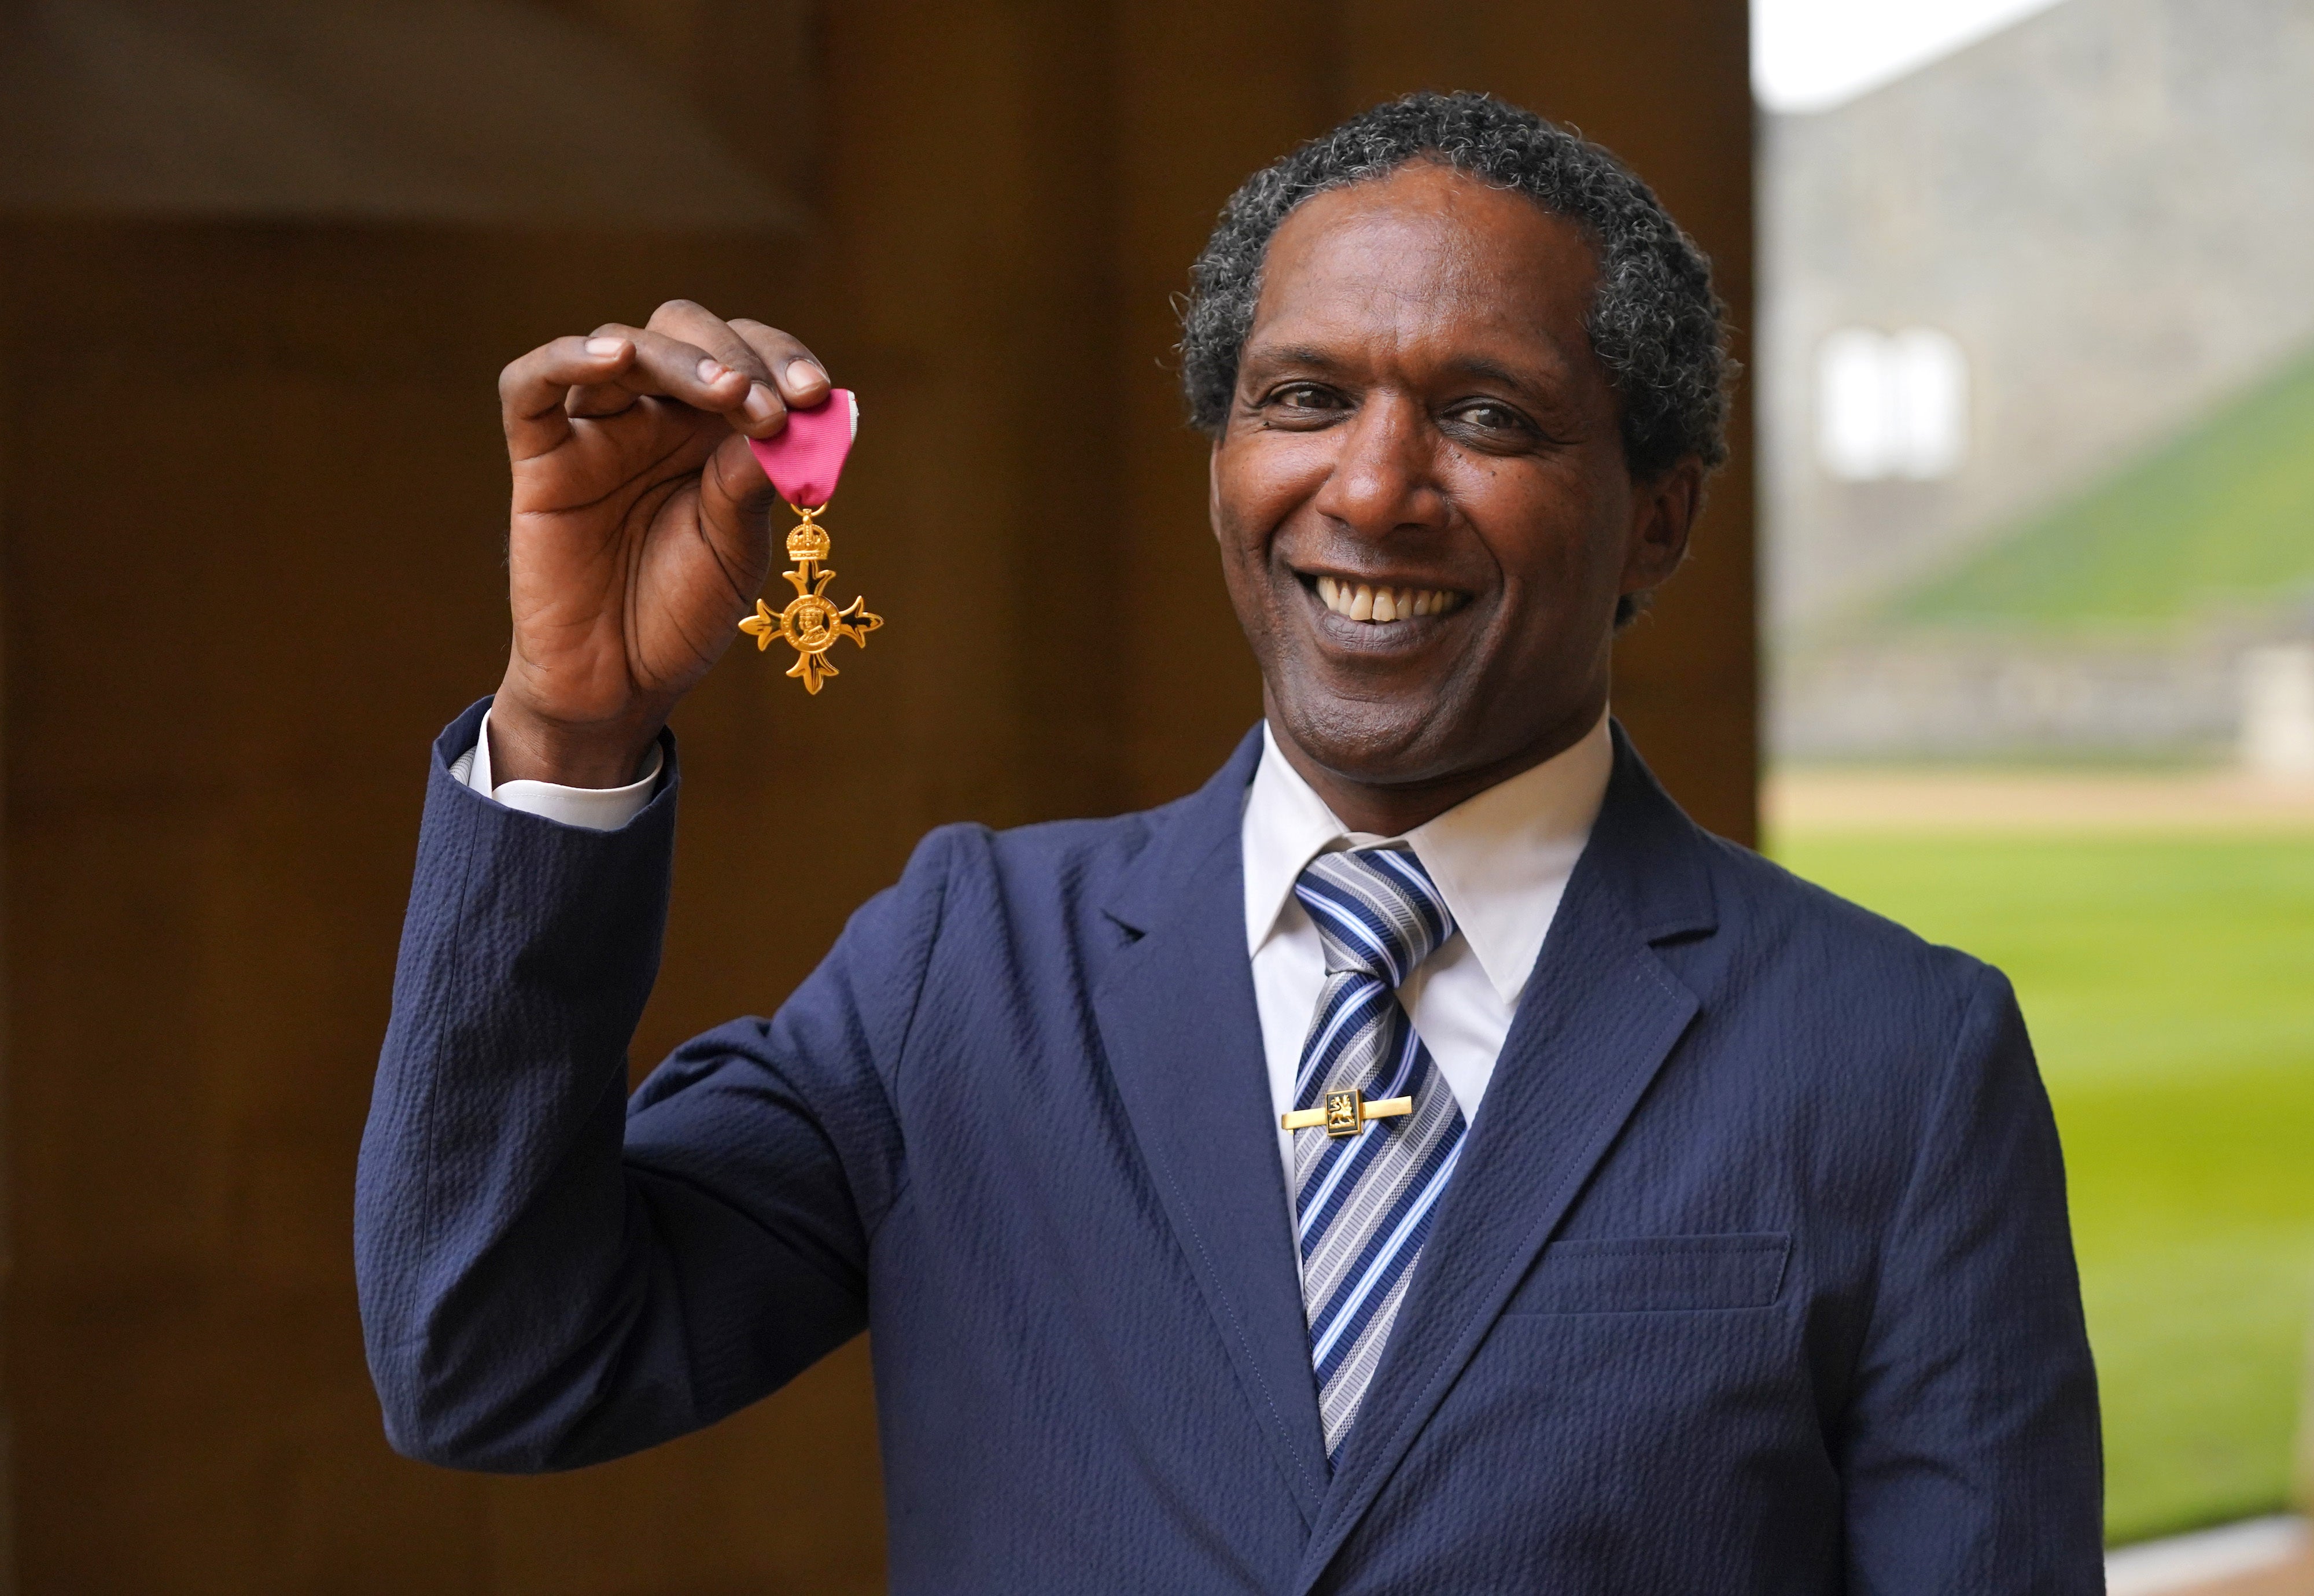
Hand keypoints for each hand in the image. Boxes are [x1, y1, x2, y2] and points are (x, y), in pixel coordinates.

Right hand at [488, 300, 831, 785]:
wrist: (621, 682)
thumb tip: (786, 413)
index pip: (745, 357)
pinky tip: (616, 355)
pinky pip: (530, 385)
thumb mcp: (736, 545)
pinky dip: (568, 356)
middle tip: (772, 404)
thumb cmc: (683, 611)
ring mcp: (595, 431)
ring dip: (681, 359)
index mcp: (712, 429)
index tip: (815, 393)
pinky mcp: (540, 456)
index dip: (780, 358)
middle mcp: (654, 416)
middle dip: (737, 354)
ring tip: (729, 390)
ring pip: (624, 347)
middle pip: (684, 333)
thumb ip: (750, 478)